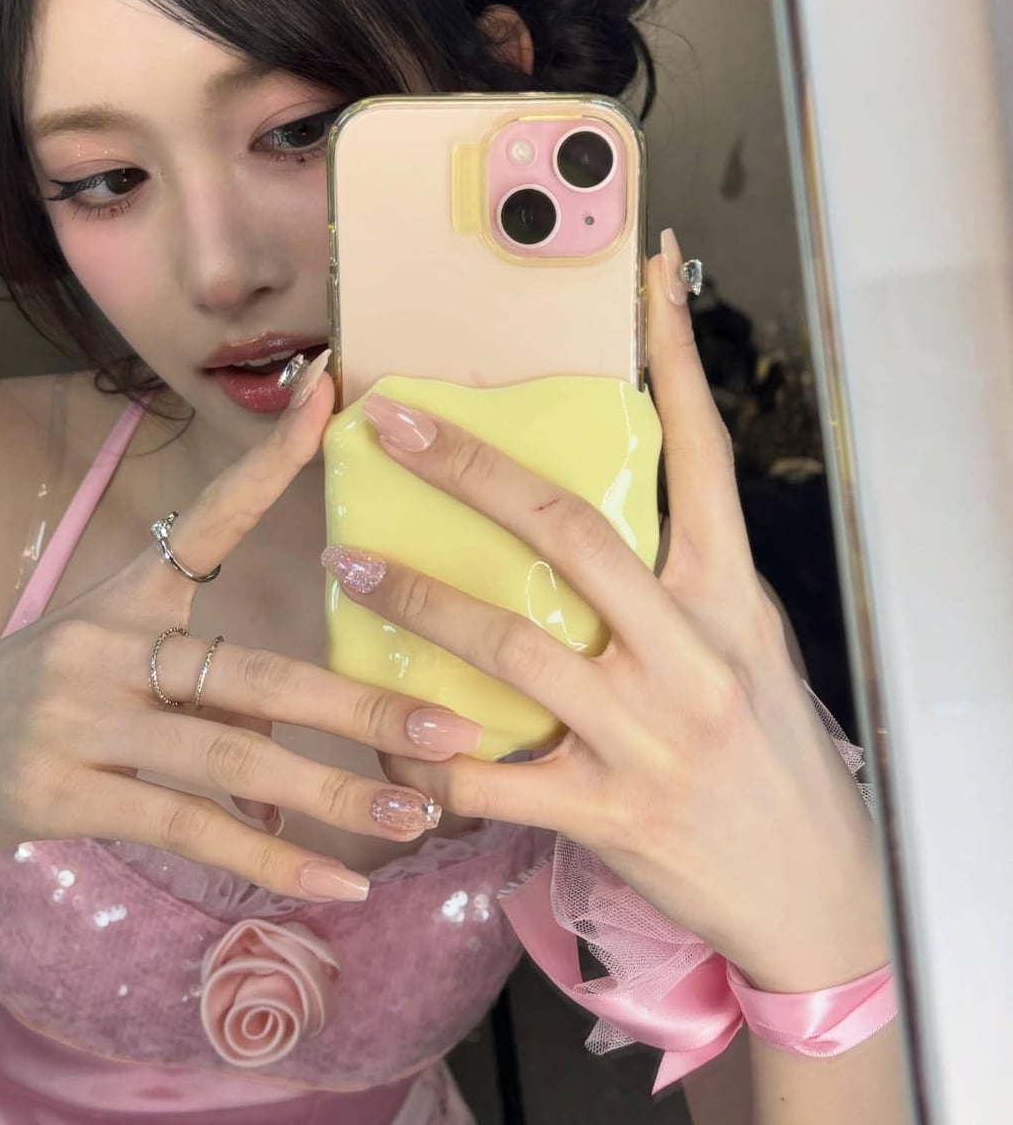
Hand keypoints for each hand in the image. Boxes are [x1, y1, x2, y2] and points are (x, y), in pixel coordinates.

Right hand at [0, 363, 481, 899]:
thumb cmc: (35, 704)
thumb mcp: (112, 665)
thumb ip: (207, 695)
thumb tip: (296, 761)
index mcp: (126, 594)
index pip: (210, 516)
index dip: (272, 459)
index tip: (331, 398)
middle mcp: (107, 643)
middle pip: (255, 670)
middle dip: (361, 706)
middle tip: (453, 732)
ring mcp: (83, 719)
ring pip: (232, 756)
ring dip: (333, 792)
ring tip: (414, 815)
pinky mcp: (64, 794)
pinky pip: (187, 829)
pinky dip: (269, 861)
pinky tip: (336, 884)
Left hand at [324, 235, 887, 986]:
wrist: (810, 887)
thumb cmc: (770, 751)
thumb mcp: (747, 645)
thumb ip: (681, 581)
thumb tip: (600, 512)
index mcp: (729, 596)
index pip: (703, 452)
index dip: (674, 356)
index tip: (645, 275)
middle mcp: (690, 651)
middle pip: (568, 529)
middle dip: (470, 468)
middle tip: (392, 424)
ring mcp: (646, 732)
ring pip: (512, 643)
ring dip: (421, 600)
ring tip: (352, 567)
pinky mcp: (606, 811)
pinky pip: (492, 777)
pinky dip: (431, 752)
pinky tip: (385, 730)